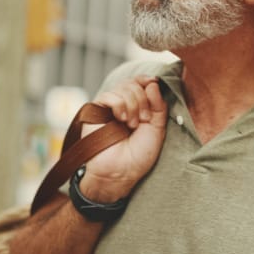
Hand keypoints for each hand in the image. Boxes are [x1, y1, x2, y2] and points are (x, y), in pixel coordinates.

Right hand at [79, 75, 166, 202]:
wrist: (121, 172)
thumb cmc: (139, 155)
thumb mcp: (157, 128)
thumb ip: (158, 105)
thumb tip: (153, 82)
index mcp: (136, 107)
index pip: (139, 83)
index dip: (146, 80)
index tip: (155, 82)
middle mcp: (122, 106)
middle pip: (132, 83)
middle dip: (142, 99)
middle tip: (144, 119)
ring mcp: (108, 109)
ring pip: (122, 88)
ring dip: (133, 104)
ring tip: (132, 125)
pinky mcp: (95, 113)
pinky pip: (108, 96)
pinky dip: (119, 105)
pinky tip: (122, 120)